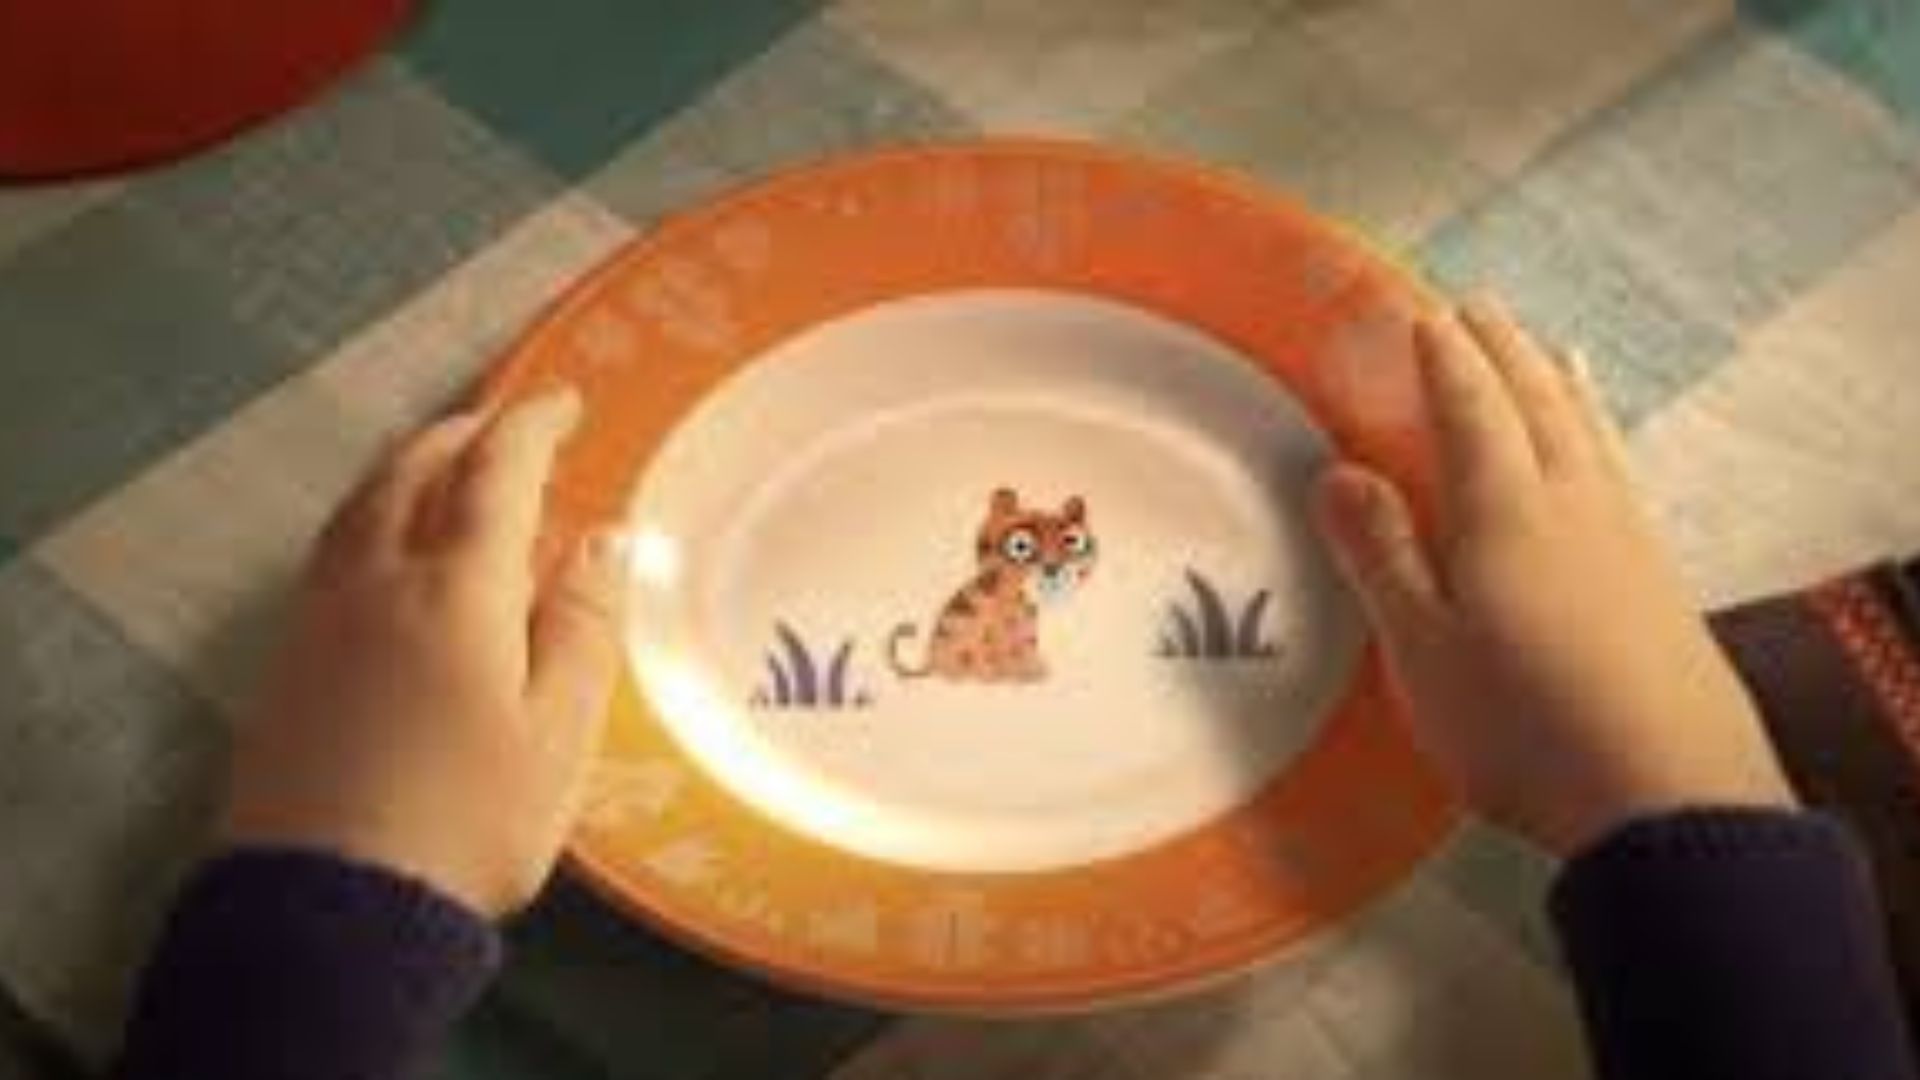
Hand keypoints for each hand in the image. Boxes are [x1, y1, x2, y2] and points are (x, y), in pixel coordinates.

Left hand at [226, 387, 625, 915]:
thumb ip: (580, 626)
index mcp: (455, 590)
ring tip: (443, 468)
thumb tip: (599, 536)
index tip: (562, 399)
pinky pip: (331, 551)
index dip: (531, 427)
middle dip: (461, 435)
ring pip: (359, 508)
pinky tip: (385, 548)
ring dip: (407, 468)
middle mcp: (376, 582)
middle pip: (411, 474)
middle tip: (503, 424)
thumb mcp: (557, 735)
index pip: (495, 476)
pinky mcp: (285, 664)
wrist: (330, 909)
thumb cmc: (469, 821)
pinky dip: (370, 516)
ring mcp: (318, 621)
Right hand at [1313, 295, 1795, 854]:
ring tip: (1545, 346)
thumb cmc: (1519, 724)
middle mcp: (1572, 503)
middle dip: (1502, 349)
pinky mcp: (1658, 578)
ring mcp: (1626, 537)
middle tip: (1475, 307)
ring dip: (1557, 379)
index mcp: (1505, 510)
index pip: (1471, 408)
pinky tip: (1605, 447)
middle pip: (1536, 402)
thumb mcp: (1421, 647)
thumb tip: (1338, 472)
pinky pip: (1621, 468)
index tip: (1422, 313)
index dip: (1444, 357)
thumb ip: (1380, 554)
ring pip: (1588, 430)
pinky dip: (1603, 433)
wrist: (1664, 794)